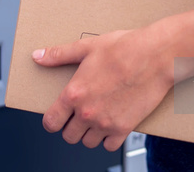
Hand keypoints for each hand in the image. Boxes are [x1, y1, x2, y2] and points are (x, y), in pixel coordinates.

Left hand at [32, 28, 174, 150]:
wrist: (155, 56)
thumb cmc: (123, 48)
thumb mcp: (86, 47)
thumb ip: (59, 55)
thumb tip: (38, 56)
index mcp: (74, 93)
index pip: (51, 122)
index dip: (51, 121)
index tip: (56, 117)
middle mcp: (87, 112)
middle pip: (68, 136)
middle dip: (70, 127)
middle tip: (77, 115)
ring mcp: (106, 123)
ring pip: (88, 143)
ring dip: (88, 134)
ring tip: (94, 119)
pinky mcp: (125, 128)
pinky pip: (109, 146)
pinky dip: (108, 139)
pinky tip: (110, 124)